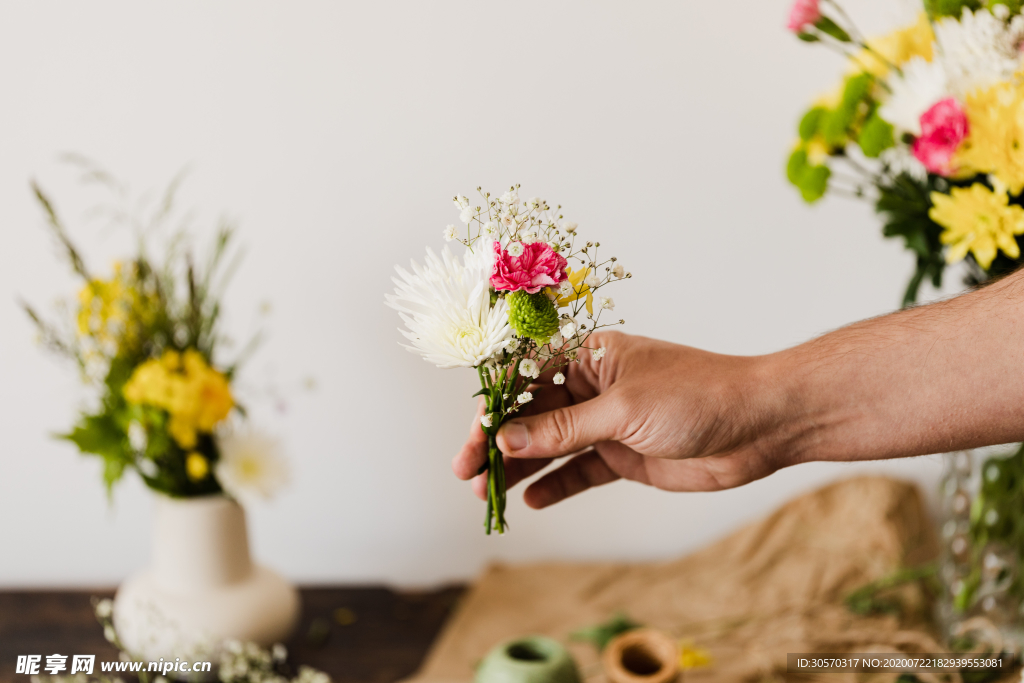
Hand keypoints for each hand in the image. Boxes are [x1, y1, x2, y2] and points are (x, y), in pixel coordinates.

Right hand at [451, 331, 791, 508]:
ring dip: (521, 470)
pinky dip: (556, 486)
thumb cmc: (697, 396)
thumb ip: (562, 428)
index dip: (494, 411)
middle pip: (532, 418)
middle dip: (499, 447)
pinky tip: (532, 501)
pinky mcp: (626, 456)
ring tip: (489, 497)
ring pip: (551, 448)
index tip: (470, 442)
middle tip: (468, 477)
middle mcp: (594, 388)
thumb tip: (505, 439)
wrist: (760, 425)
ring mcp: (609, 424)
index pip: (526, 381)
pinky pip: (581, 471)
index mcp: (590, 358)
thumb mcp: (621, 410)